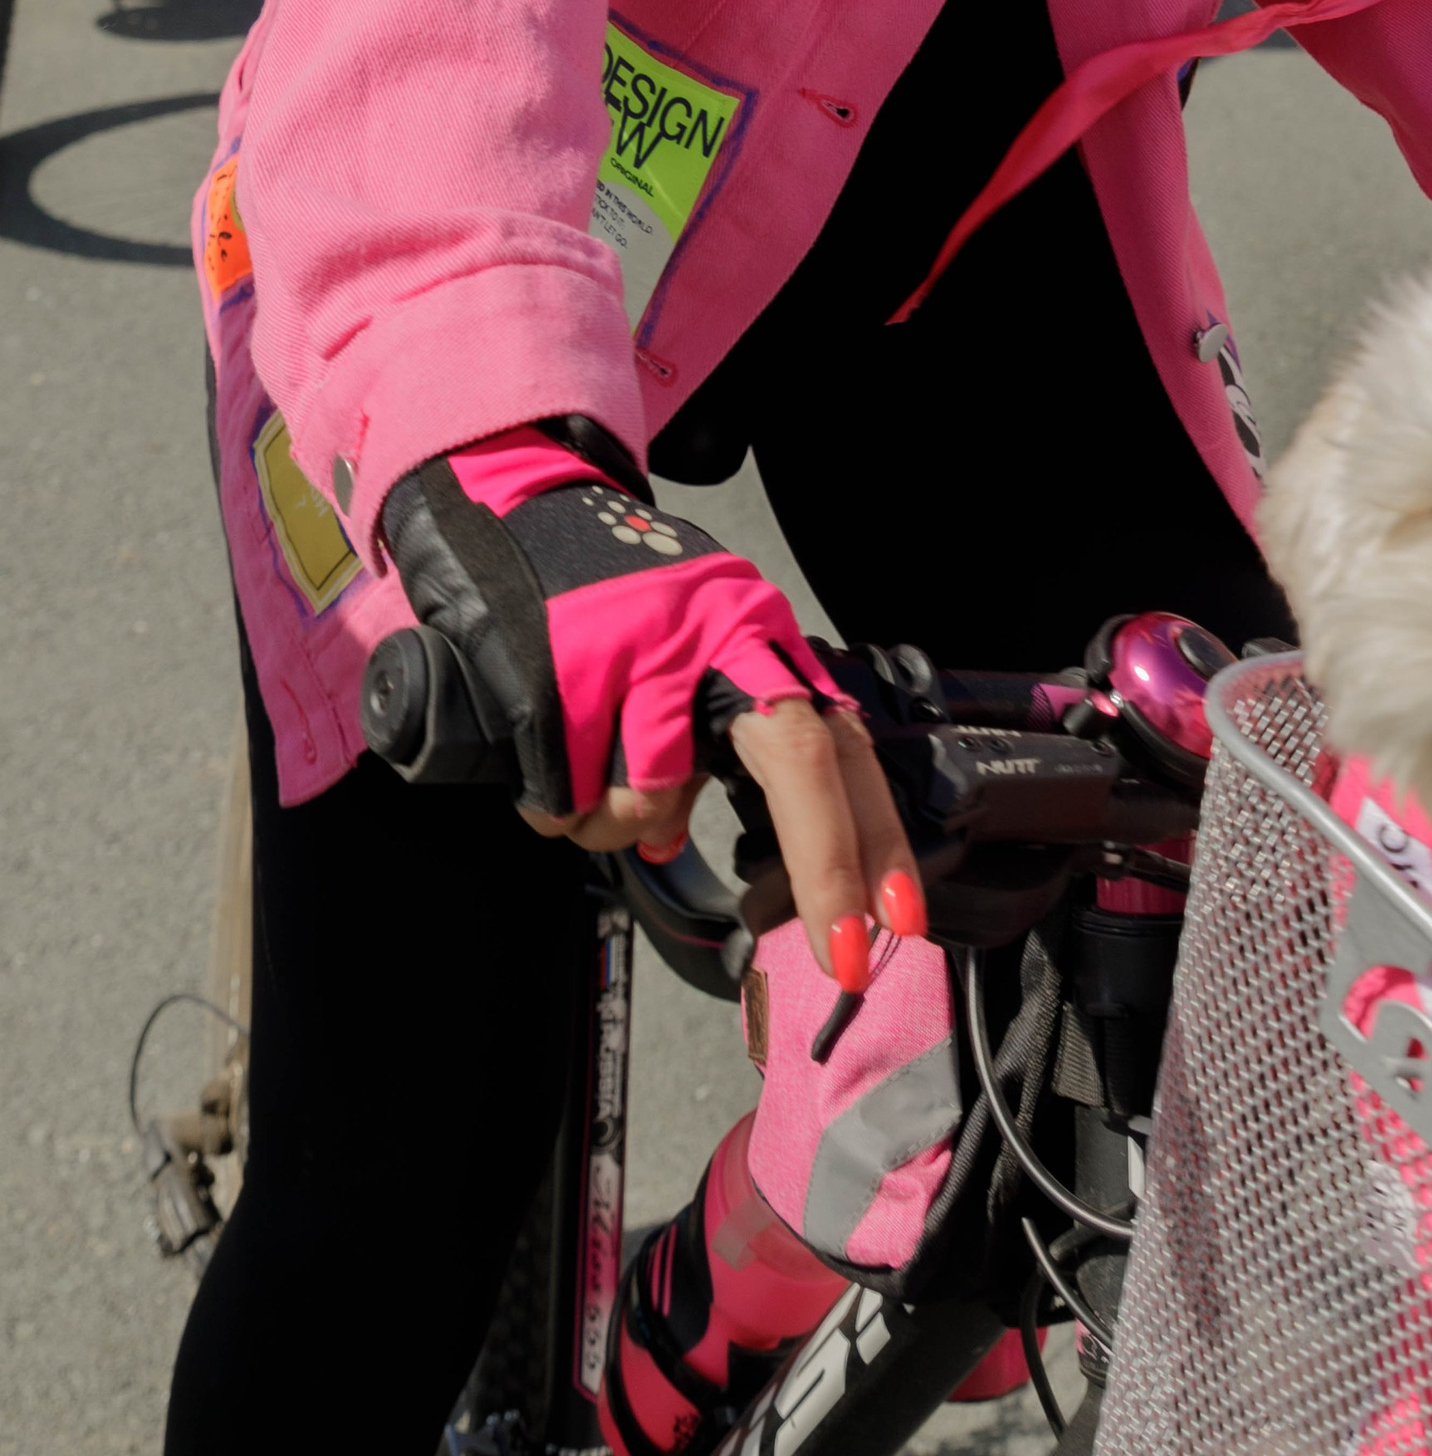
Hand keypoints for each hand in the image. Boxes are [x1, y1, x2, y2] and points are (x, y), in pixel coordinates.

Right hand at [380, 422, 920, 973]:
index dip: (875, 838)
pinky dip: (555, 805)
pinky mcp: (562, 662)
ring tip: (591, 784)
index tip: (897, 925)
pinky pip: (566, 791)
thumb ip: (712, 742)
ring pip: (651, 800)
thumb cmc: (610, 598)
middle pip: (796, 756)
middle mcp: (719, 632)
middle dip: (826, 867)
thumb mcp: (692, 653)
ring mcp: (641, 645)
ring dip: (617, 826)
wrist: (511, 500)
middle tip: (838, 954)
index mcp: (760, 637)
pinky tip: (547, 760)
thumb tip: (684, 838)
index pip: (841, 743)